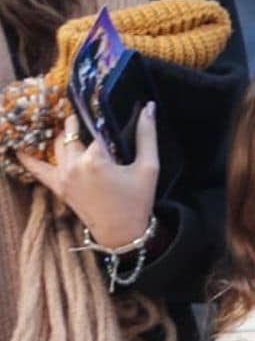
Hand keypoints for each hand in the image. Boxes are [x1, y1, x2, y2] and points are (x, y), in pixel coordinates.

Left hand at [19, 105, 159, 249]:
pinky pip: (37, 169)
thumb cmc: (138, 200)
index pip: (96, 127)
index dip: (102, 117)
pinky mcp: (58, 187)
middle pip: (71, 133)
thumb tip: (149, 107)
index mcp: (96, 159)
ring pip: (56, 145)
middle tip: (87, 114)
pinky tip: (20, 147)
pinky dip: (28, 158)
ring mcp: (63, 177)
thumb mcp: (149, 167)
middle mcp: (74, 165)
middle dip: (79, 122)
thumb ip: (147, 135)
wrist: (122, 233)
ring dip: (61, 134)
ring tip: (70, 125)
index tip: (104, 107)